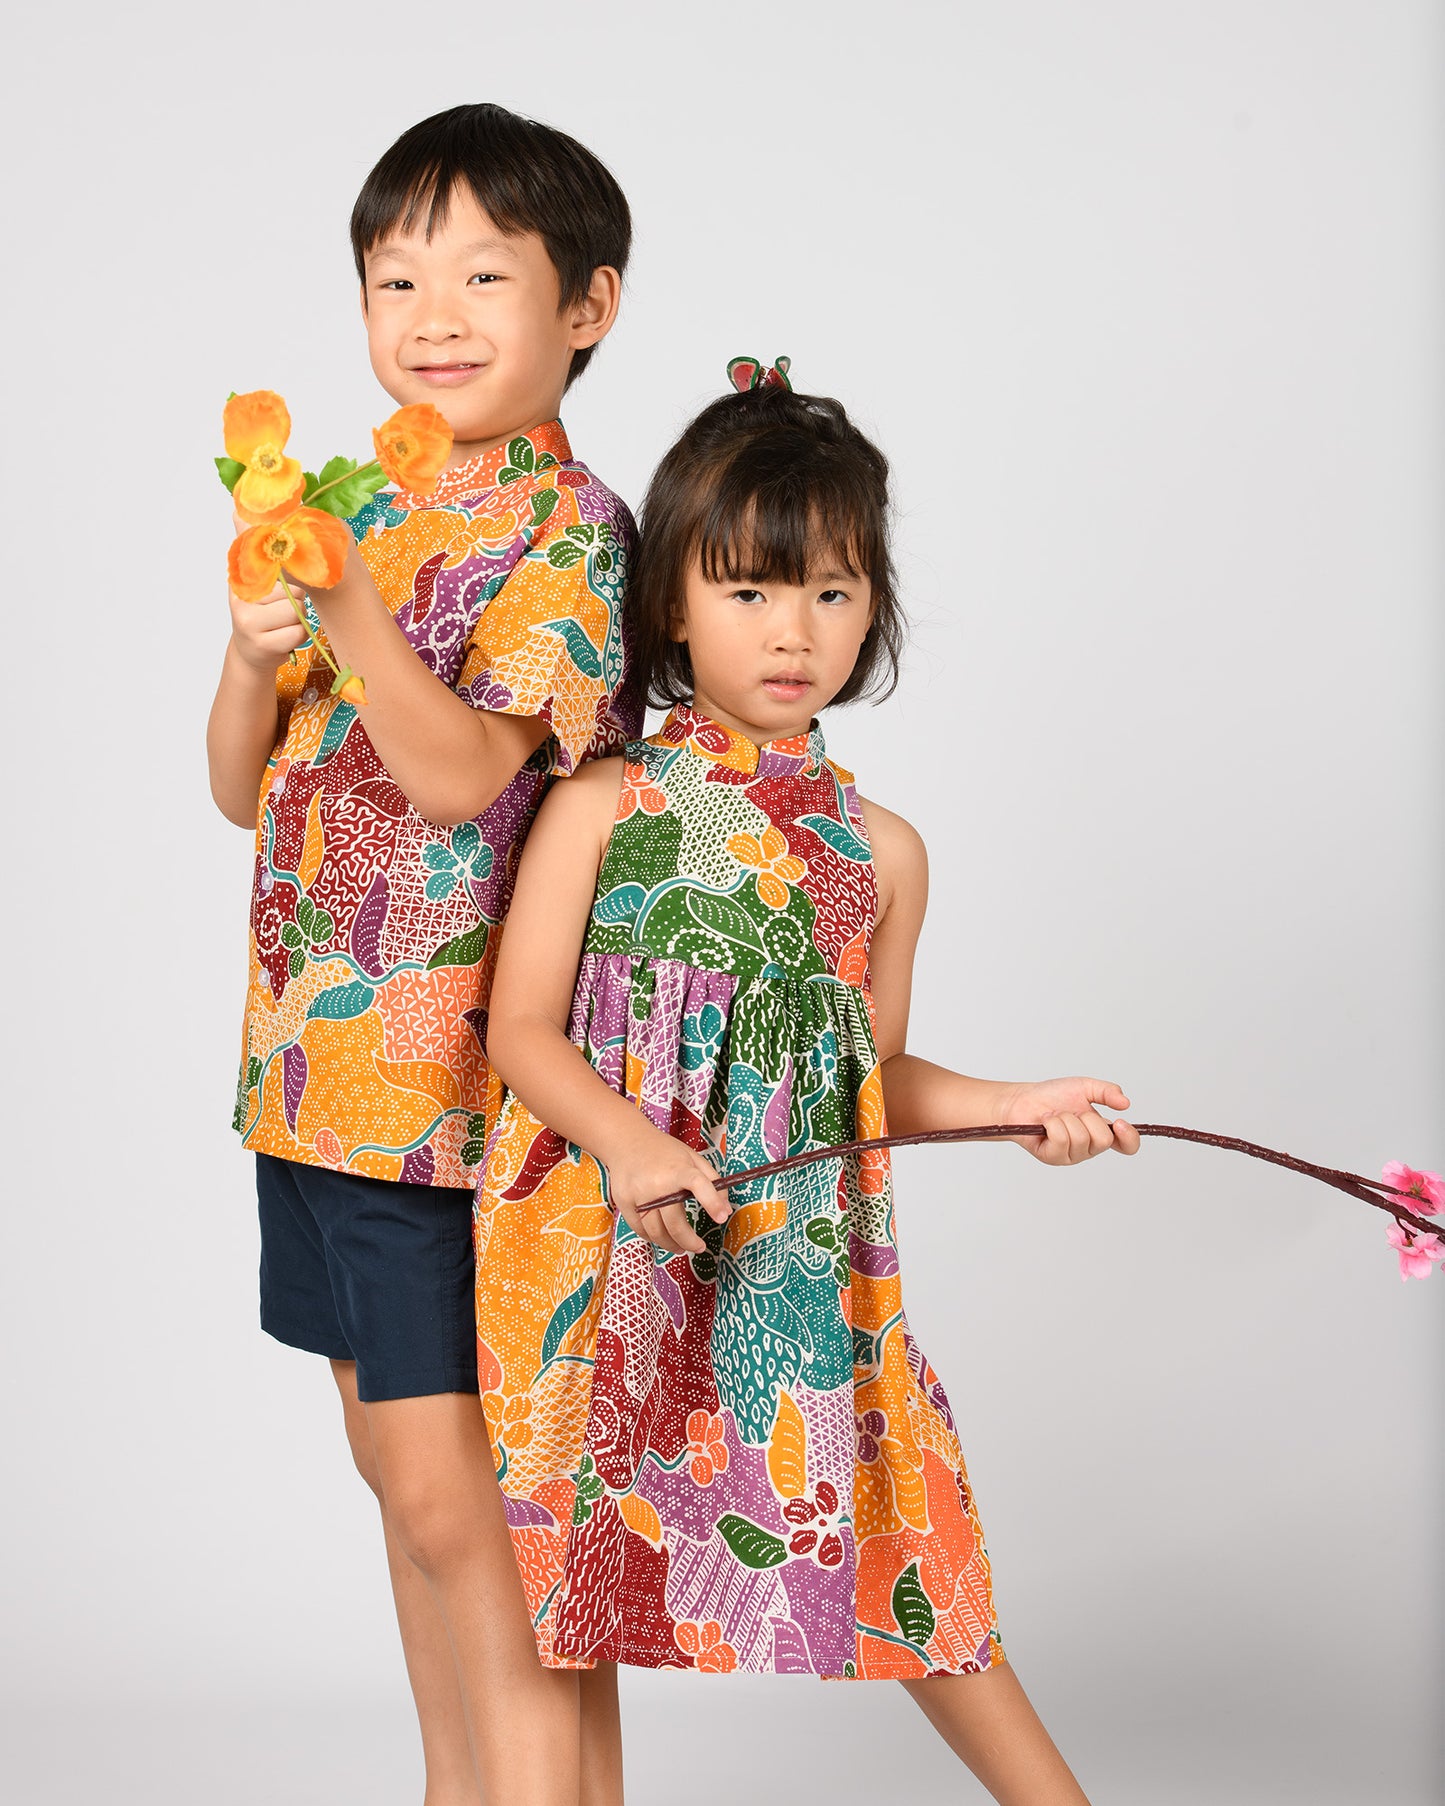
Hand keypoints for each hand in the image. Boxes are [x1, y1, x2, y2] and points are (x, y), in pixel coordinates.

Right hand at [225, 580, 310, 673]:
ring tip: (287, 626)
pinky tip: (288, 637)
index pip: (278, 576)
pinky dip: (302, 635)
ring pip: (296, 613)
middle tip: (288, 615)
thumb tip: (280, 548)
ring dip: (301, 620)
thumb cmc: (260, 621)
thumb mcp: (258, 596)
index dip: (288, 589)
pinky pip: (298, 633)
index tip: (281, 599)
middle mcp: (241, 605)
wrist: (250, 654)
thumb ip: (266, 575)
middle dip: (297, 604)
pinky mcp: (264, 645)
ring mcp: (250, 626)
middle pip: (291, 595)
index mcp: (240, 587)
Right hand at [604, 1122, 730, 1256]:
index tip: (721, 1218)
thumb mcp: (692, 1158)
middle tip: (699, 1248)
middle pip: (675, 1223)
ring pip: (657, 1232)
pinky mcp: (624, 1201)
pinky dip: (653, 1238)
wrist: (626, 1141)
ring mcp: (638, 1193)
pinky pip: (640, 1230)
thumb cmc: (664, 1152)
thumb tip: (726, 1210)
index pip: (699, 1185)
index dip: (712, 1202)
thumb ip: (713, 1181)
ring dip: (671, 1245)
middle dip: (690, 1241)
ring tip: (681, 1248)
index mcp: (680, 1169)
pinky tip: (662, 1238)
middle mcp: (659, 1183)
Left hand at [993, 1076, 1139, 1165]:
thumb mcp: (1084, 1087)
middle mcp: (1089, 1147)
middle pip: (1104, 1140)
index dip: (1129, 1138)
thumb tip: (1126, 1103)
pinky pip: (1061, 1140)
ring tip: (1055, 1116)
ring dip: (1066, 1119)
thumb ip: (1107, 1092)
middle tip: (1071, 1112)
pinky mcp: (1053, 1157)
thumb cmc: (1053, 1096)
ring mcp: (1072, 1155)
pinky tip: (1046, 1122)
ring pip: (1081, 1138)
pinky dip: (1053, 1123)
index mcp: (1101, 1132)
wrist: (1023, 1100)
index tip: (1120, 1122)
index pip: (1127, 1146)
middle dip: (1087, 1119)